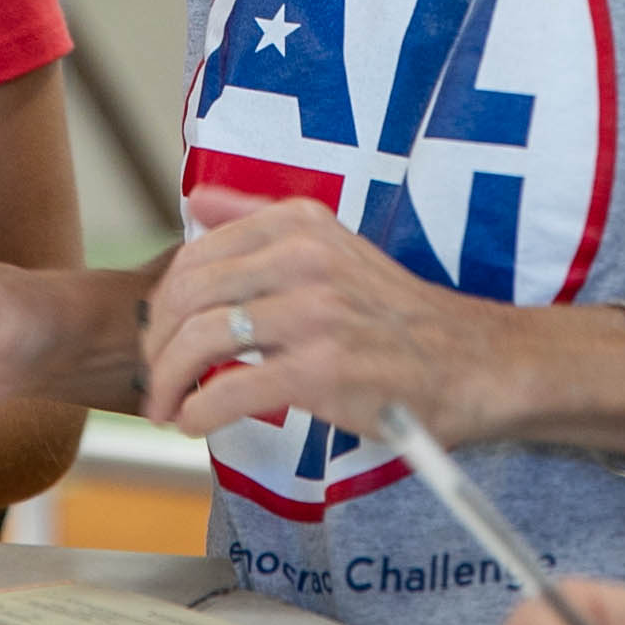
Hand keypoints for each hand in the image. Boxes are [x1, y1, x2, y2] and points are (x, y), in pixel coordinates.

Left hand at [142, 185, 521, 441]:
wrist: (469, 363)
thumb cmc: (394, 315)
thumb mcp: (333, 245)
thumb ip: (262, 220)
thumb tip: (196, 201)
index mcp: (301, 223)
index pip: (197, 254)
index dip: (166, 301)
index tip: (162, 335)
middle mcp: (304, 258)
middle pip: (189, 295)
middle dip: (157, 343)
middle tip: (154, 377)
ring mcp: (313, 313)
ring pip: (201, 340)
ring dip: (167, 381)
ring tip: (166, 406)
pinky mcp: (320, 370)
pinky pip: (228, 389)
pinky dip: (197, 412)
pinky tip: (195, 423)